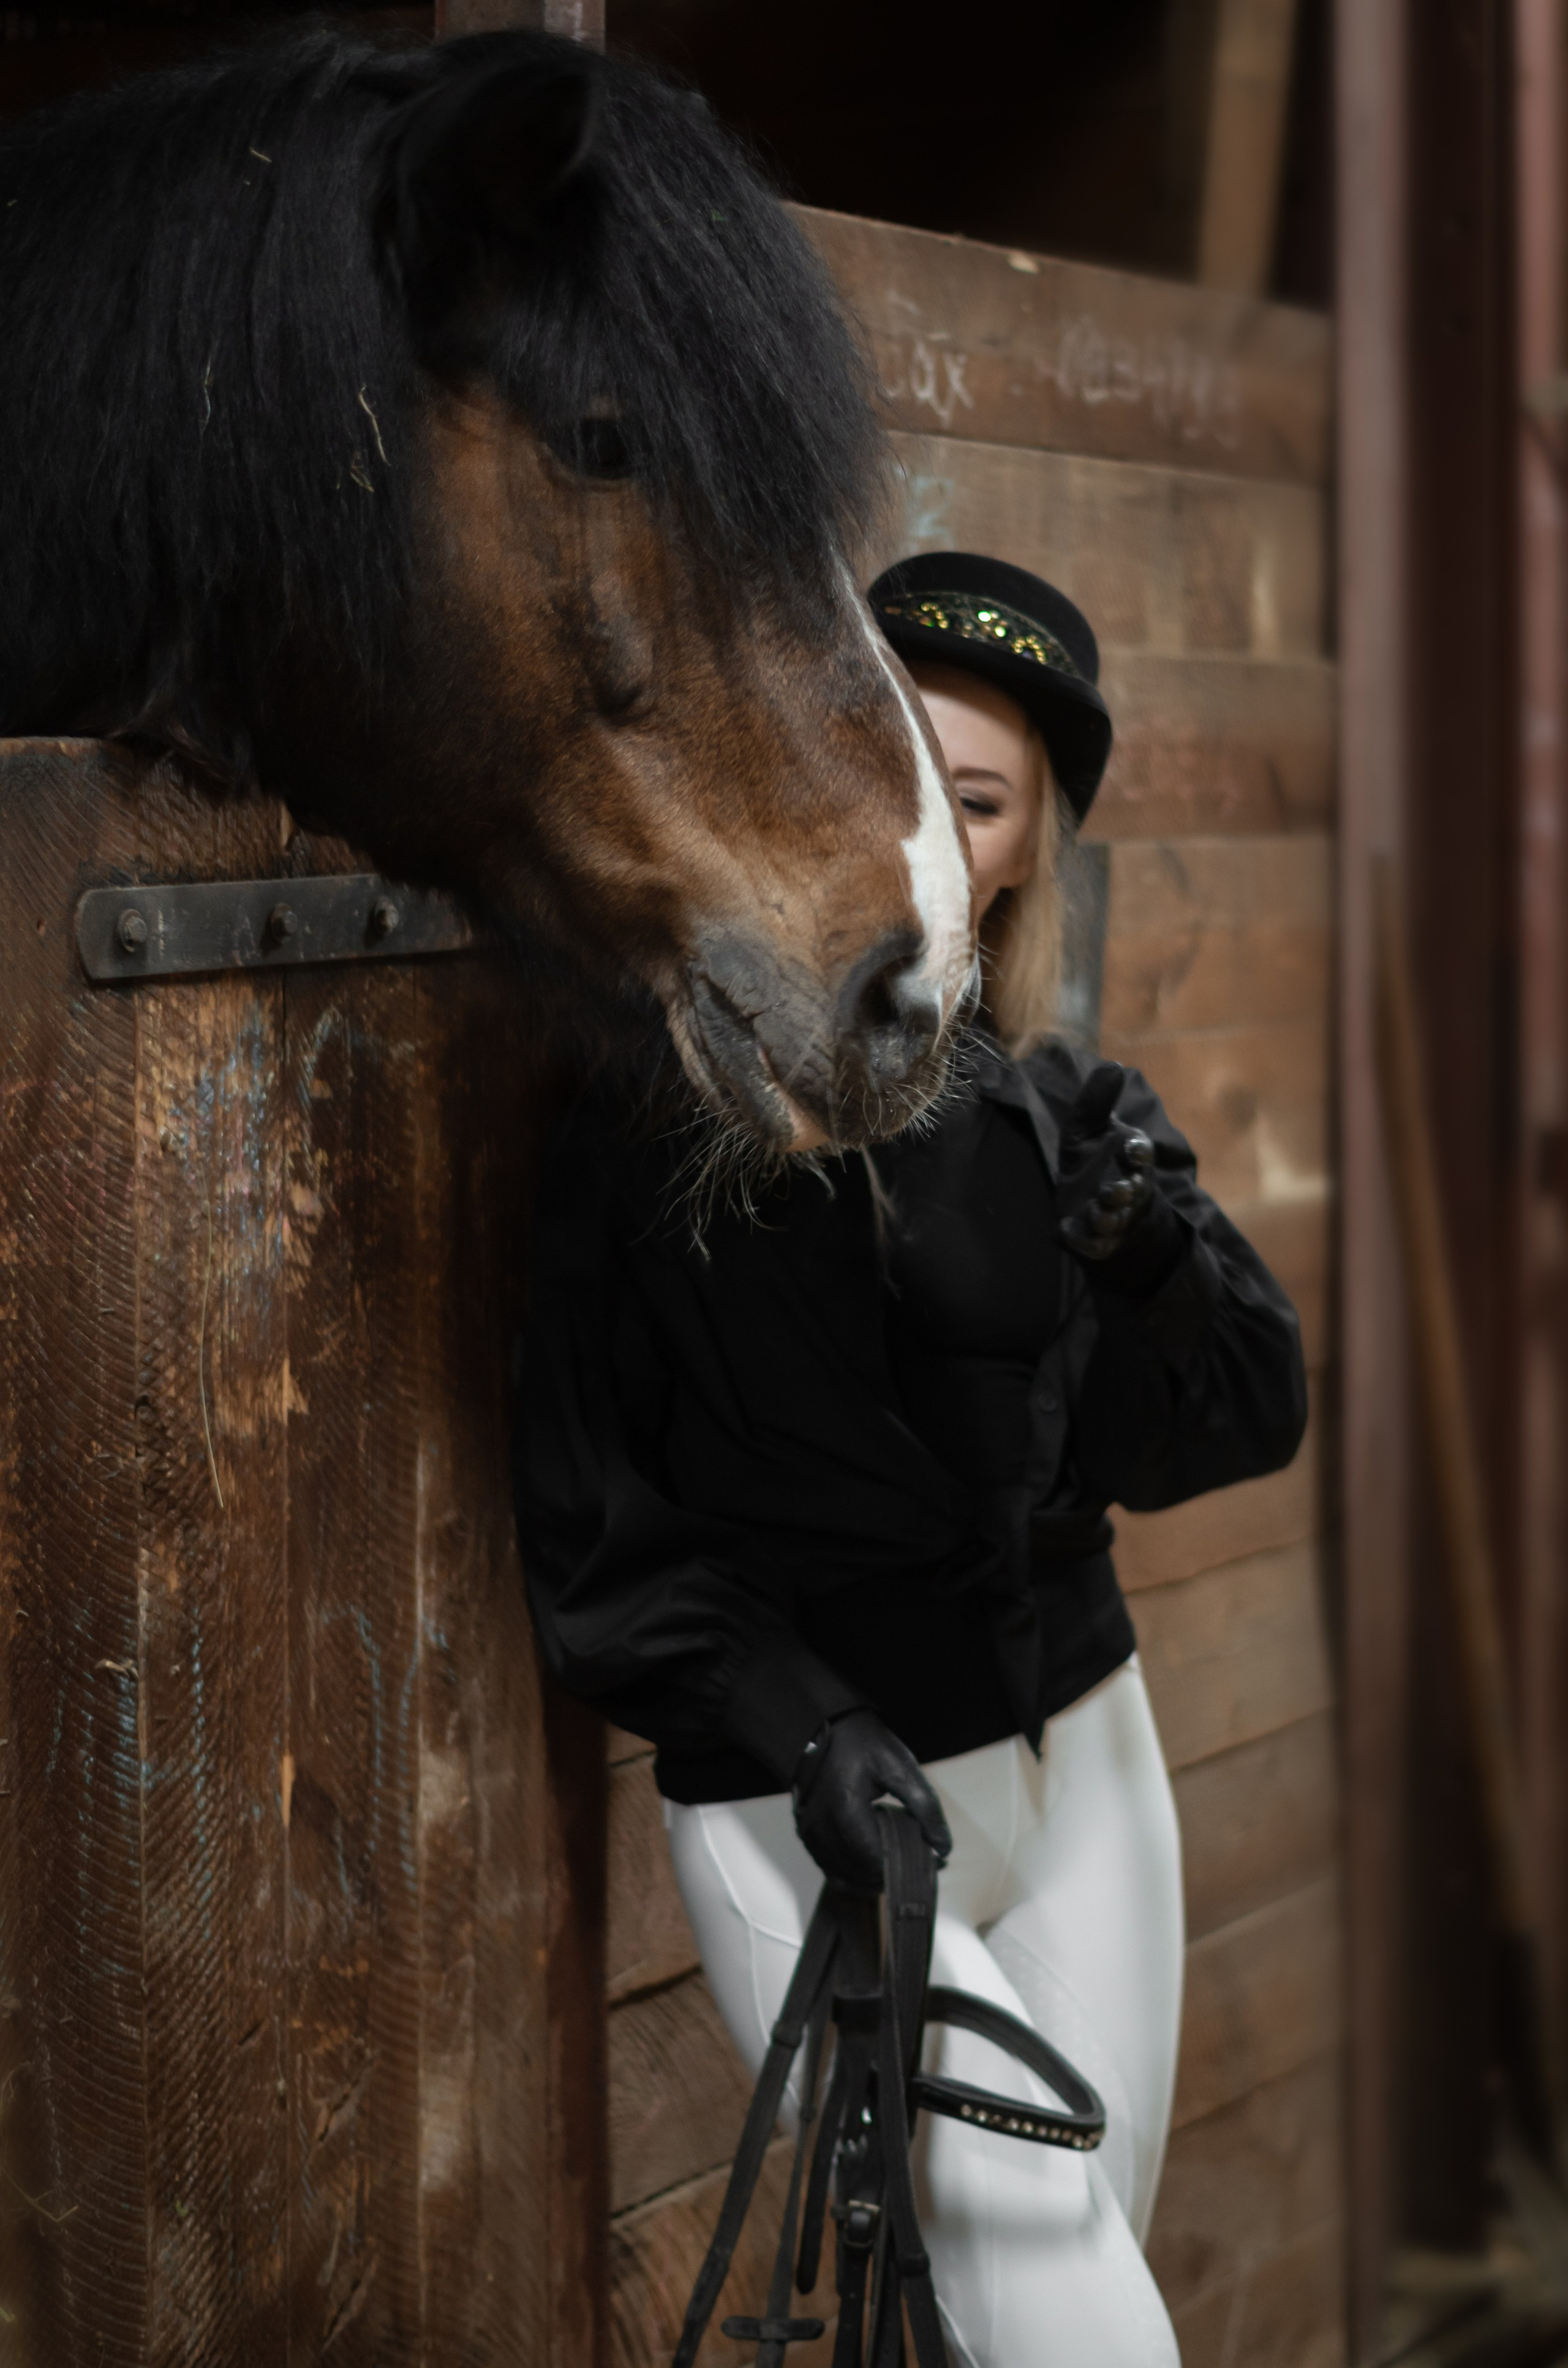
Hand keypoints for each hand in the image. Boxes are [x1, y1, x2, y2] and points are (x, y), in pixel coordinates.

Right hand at [791, 1709, 951, 1891]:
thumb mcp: (900, 1764)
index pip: (877, 1858)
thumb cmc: (860, 1742)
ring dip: (873, 1876)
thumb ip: (925, 1806)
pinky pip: (830, 1868)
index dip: (907, 1866)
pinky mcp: (805, 1833)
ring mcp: (809, 1832)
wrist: (818, 1726)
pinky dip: (853, 1873)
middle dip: (894, 1872)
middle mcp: (820, 1826)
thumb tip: (944, 1849)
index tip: (932, 1862)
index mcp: (845, 1808)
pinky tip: (872, 1863)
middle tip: (922, 1861)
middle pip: (862, 1872)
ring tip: (900, 1861)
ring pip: (845, 1876)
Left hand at [1056, 1063, 1156, 1262]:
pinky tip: (1066, 1233)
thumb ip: (1096, 1101)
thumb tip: (1113, 1065)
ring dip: (1107, 1216)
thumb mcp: (1088, 1127)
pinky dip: (1083, 1240)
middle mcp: (1128, 1188)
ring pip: (1116, 1218)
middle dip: (1124, 1190)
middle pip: (1132, 1190)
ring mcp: (1115, 1216)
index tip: (1130, 1146)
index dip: (1137, 1151)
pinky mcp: (1097, 1240)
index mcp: (1130, 1158)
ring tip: (1097, 1214)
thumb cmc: (1094, 1158)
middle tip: (1114, 1190)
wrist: (1093, 1204)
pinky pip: (1094, 1243)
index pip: (1140, 1153)